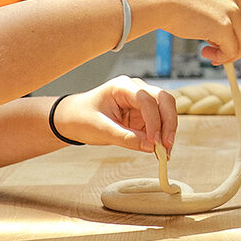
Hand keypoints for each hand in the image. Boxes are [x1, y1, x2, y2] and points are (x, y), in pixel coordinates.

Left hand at [53, 76, 178, 152]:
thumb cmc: (81, 118)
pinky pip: (159, 124)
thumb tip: (151, 147)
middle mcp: (136, 90)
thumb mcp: (100, 129)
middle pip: (164, 100)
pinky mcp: (143, 115)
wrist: (72, 119)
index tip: (154, 141)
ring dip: (168, 132)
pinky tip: (161, 151)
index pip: (146, 99)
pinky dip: (162, 137)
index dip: (154, 120)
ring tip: (164, 153)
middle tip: (167, 146)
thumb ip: (125, 137)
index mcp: (122, 87)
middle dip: (168, 123)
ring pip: (166, 111)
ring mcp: (141, 102)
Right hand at [123, 0, 240, 65]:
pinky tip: (204, 53)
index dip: (234, 35)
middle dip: (234, 47)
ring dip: (228, 55)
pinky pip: (231, 51)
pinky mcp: (224, 27)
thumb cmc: (172, 0)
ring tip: (208, 54)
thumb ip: (216, 12)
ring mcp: (232, 11)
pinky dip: (221, 58)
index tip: (219, 44)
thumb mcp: (201, 0)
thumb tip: (223, 37)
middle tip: (216, 54)